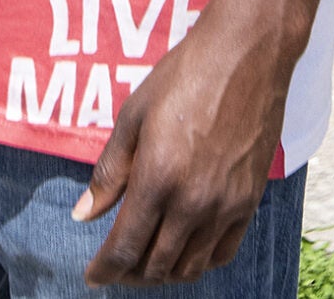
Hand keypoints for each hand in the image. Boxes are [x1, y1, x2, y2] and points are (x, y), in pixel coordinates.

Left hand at [76, 16, 286, 284]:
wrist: (246, 56)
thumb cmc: (184, 76)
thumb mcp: (133, 117)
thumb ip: (109, 172)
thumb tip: (83, 214)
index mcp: (157, 179)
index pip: (125, 248)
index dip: (104, 270)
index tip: (92, 276)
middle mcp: (193, 202)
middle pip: (156, 265)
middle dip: (129, 275)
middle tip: (115, 269)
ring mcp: (226, 205)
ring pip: (190, 267)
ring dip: (163, 273)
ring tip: (145, 263)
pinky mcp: (250, 201)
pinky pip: (223, 252)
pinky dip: (200, 262)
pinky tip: (184, 251)